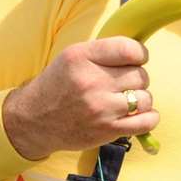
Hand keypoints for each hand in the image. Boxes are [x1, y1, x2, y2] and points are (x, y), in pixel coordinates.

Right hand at [1, 39, 157, 160]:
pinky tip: (137, 114)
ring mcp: (100, 108)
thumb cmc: (58, 85)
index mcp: (81, 57)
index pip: (130, 49)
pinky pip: (147, 121)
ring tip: (124, 101)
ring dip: (140, 100)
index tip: (135, 60)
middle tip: (122, 85)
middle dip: (136, 79)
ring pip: (145, 98)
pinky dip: (148, 117)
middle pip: (140, 75)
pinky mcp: (107, 130)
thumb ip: (104, 52)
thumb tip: (141, 52)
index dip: (139, 55)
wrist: (32, 121)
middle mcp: (91, 82)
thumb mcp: (72, 58)